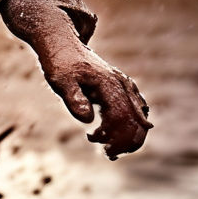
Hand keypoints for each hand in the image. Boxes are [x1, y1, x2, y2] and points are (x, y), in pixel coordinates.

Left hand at [43, 44, 150, 159]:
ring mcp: (124, 86)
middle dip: (126, 142)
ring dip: (128, 136)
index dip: (117, 137)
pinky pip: (135, 110)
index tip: (105, 150)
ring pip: (138, 116)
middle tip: (108, 154)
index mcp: (109, 84)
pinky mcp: (122, 88)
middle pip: (136, 120)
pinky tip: (112, 134)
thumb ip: (73, 98)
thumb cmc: (59, 62)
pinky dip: (129, 125)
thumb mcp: (60, 80)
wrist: (61, 44)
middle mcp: (122, 85)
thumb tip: (87, 120)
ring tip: (107, 148)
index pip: (122, 117)